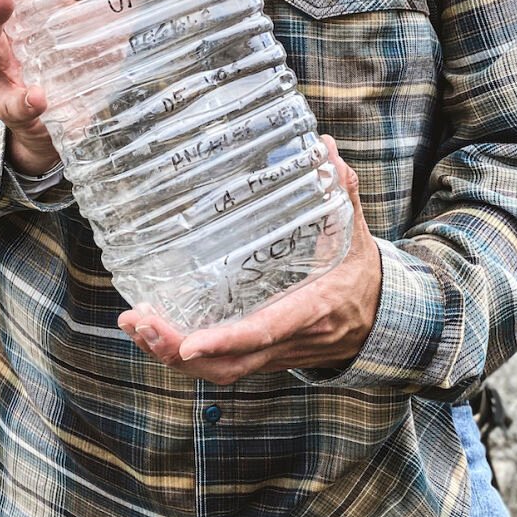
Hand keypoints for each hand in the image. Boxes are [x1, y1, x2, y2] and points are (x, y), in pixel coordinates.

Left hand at [117, 137, 382, 385]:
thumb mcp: (356, 232)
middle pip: (230, 363)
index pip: (266, 330)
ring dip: (173, 356)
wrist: (381, 321)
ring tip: (135, 325)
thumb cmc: (360, 273)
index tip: (188, 343)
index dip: (226, 339)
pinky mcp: (265, 358)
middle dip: (179, 351)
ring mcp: (276, 355)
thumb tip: (323, 145)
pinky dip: (185, 357)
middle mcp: (291, 340)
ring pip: (221, 371)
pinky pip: (222, 368)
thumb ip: (339, 190)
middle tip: (139, 322)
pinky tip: (155, 334)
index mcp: (313, 309)